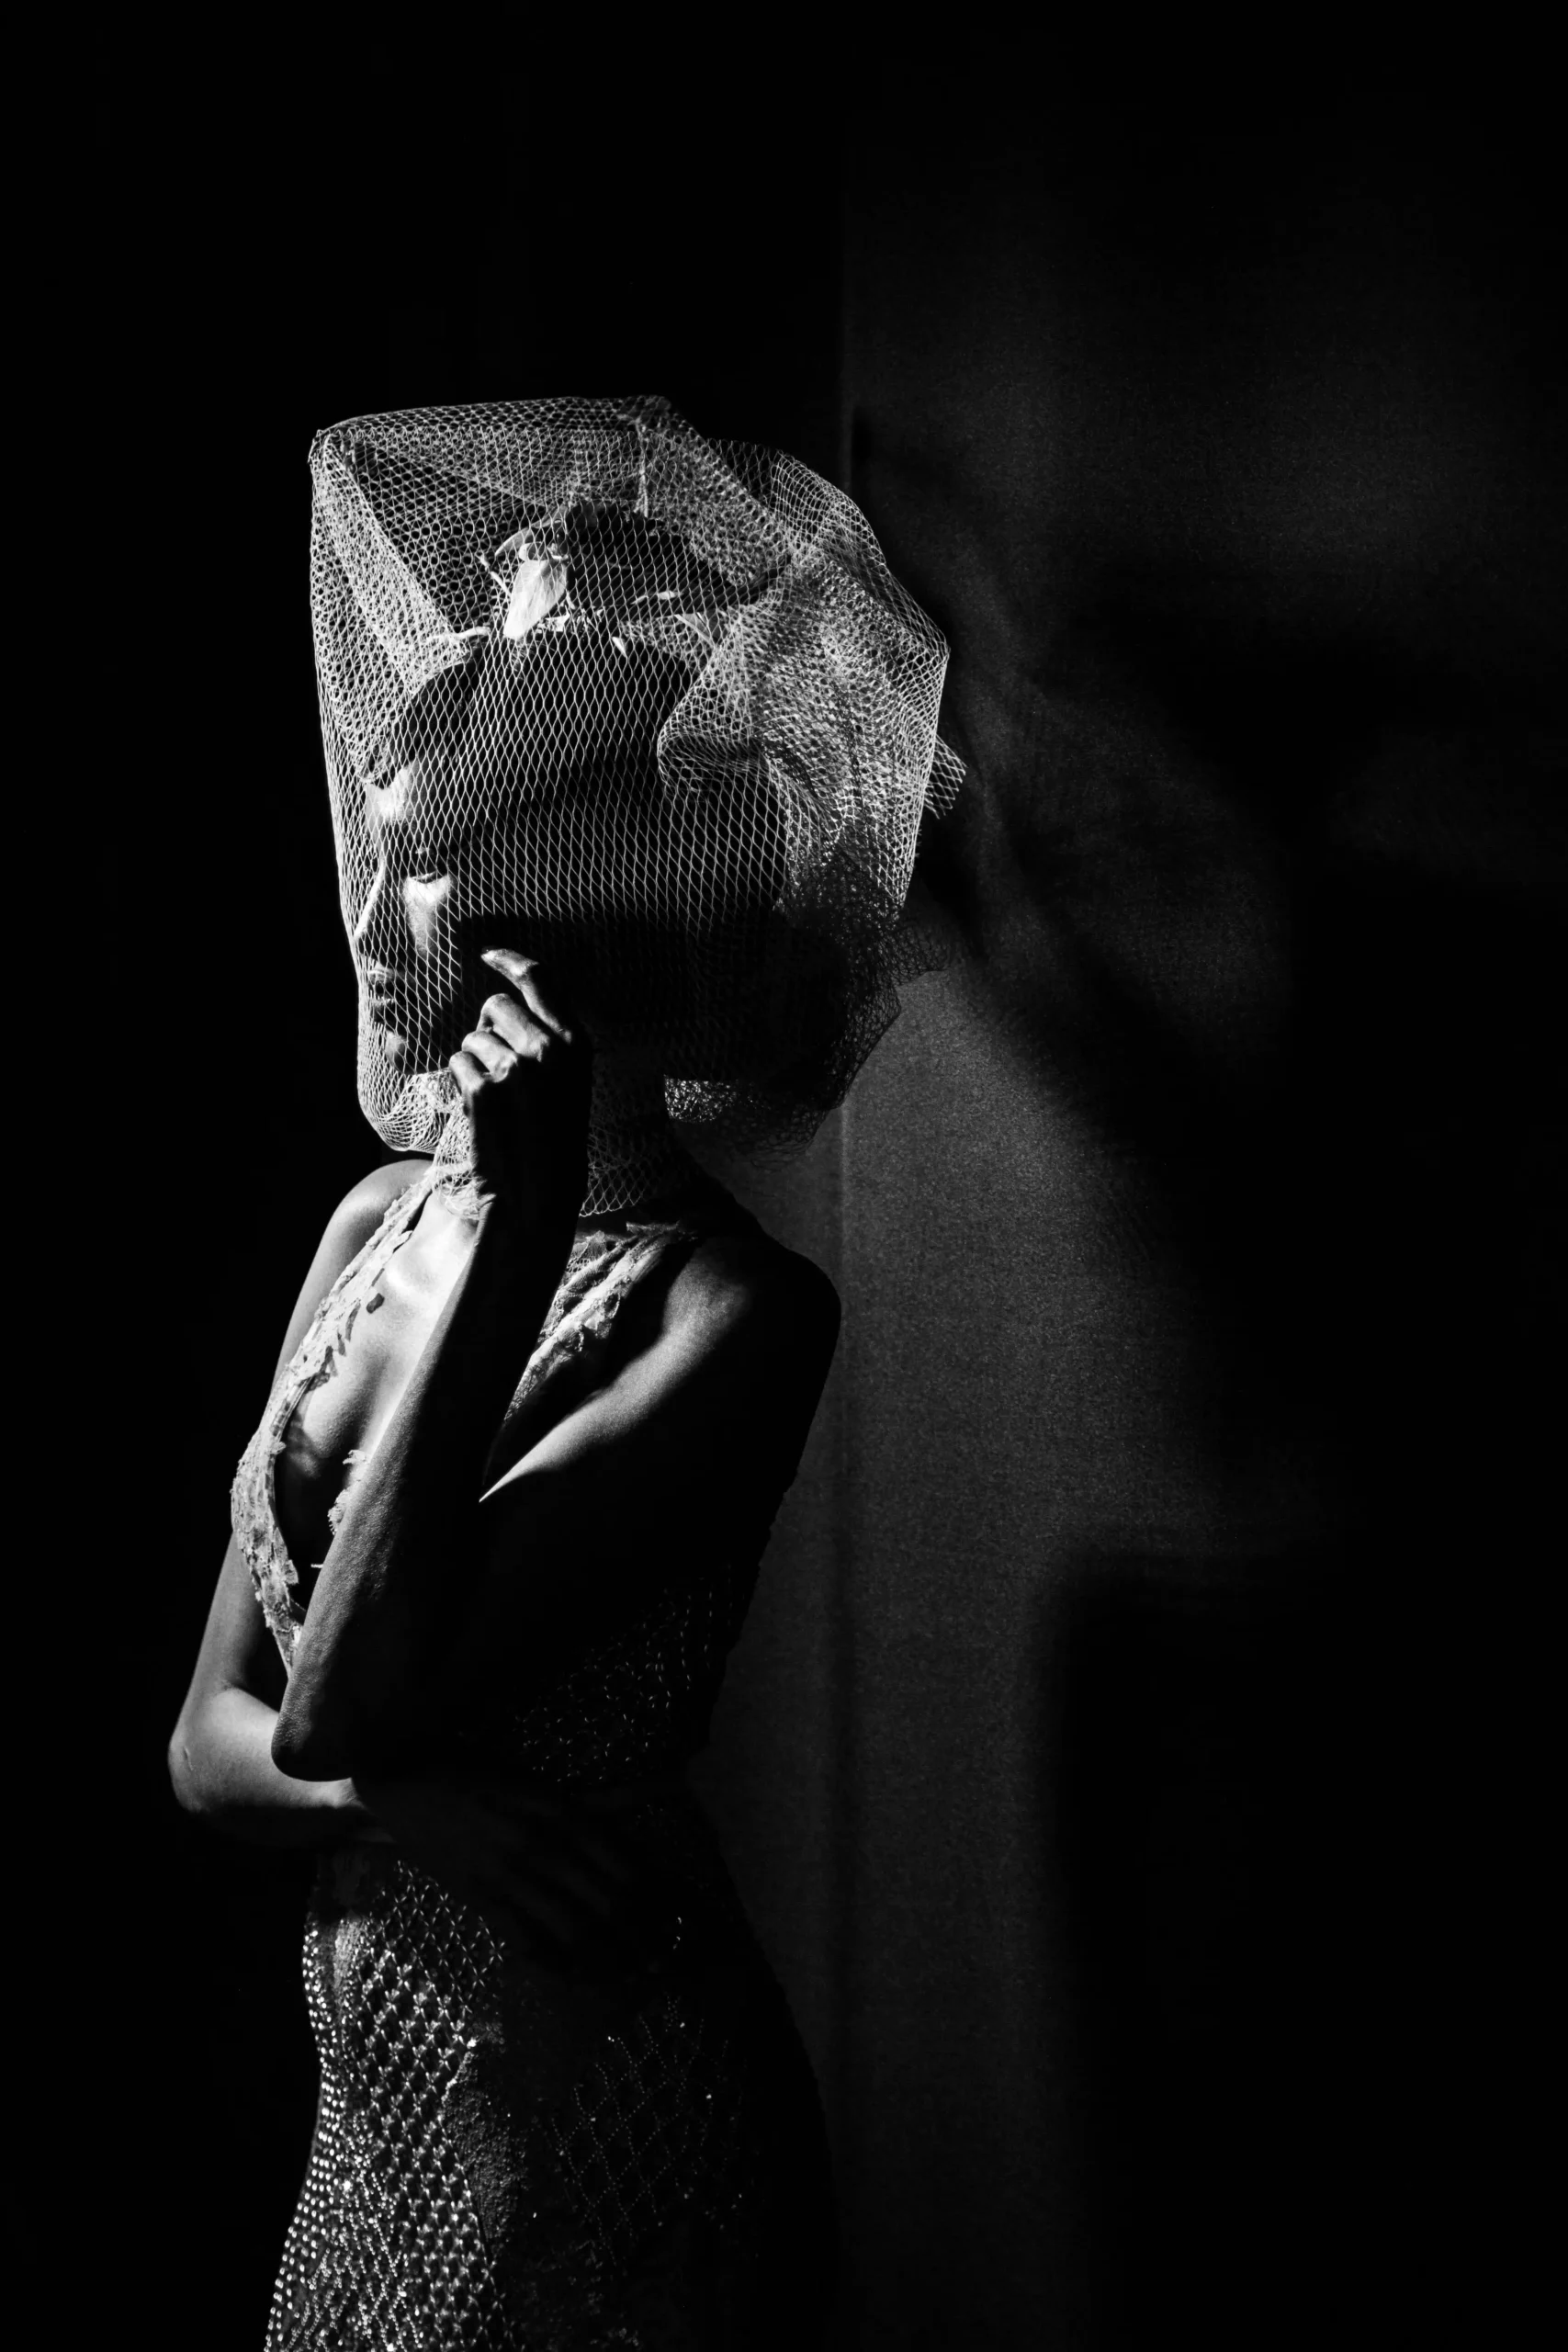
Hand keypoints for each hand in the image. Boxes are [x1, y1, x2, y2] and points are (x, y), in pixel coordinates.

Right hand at [353, 1767, 673, 1977]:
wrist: (401, 1787)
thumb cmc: (471, 1774)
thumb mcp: (535, 1779)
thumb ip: (593, 1796)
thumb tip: (655, 1787)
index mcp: (556, 1810)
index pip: (619, 1860)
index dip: (651, 1892)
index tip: (672, 1915)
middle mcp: (538, 1844)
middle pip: (604, 1899)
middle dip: (639, 1934)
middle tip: (663, 1960)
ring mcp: (507, 1875)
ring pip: (570, 1927)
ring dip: (606, 1957)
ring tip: (632, 1977)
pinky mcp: (479, 1899)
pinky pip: (524, 1940)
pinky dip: (552, 1963)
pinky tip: (575, 1977)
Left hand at [449, 949, 592, 1224]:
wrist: (537, 1198)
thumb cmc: (553, 1146)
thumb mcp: (569, 1085)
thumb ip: (549, 1045)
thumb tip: (503, 1011)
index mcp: (576, 1044)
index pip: (539, 979)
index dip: (509, 961)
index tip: (489, 956)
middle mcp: (548, 1049)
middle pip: (495, 1006)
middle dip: (487, 1029)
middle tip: (495, 1066)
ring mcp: (515, 1068)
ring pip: (471, 1039)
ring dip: (473, 1064)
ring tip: (493, 1101)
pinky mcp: (483, 1090)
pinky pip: (456, 1065)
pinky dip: (459, 1086)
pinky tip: (479, 1113)